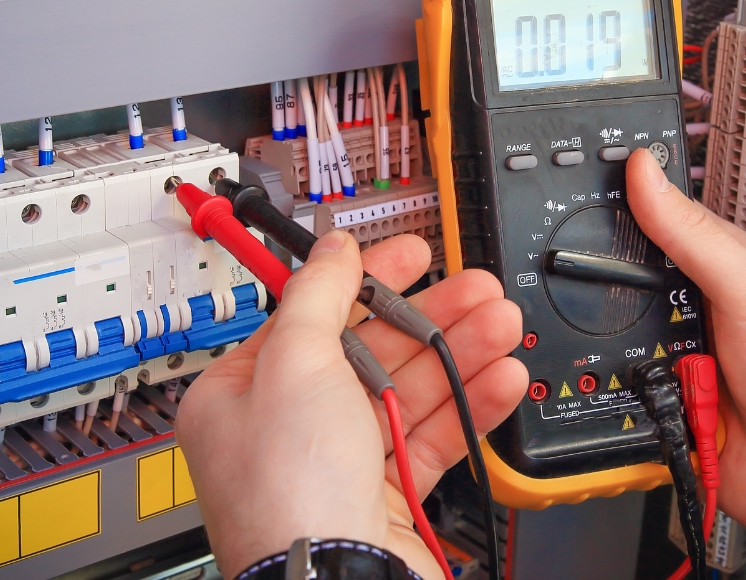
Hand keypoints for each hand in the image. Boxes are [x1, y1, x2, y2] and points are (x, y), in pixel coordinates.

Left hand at [174, 231, 526, 579]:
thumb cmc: (289, 496)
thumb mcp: (295, 365)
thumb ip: (319, 296)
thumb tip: (333, 248)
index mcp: (243, 394)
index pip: (311, 316)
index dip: (366, 279)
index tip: (412, 253)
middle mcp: (287, 430)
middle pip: (369, 351)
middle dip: (429, 318)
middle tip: (477, 290)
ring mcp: (338, 465)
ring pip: (407, 393)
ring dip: (457, 355)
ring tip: (502, 325)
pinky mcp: (385, 496)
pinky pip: (431, 438)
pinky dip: (466, 406)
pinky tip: (498, 379)